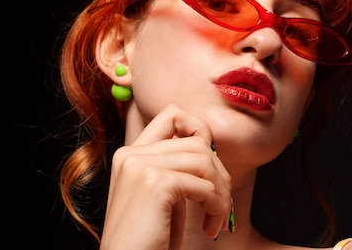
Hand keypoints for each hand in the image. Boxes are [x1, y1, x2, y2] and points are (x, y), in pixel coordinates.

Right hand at [99, 104, 232, 249]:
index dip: (200, 131)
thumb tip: (210, 149)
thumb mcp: (163, 197)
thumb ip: (177, 168)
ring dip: (221, 194)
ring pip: (205, 160)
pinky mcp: (154, 183)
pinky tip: (210, 227)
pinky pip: (204, 184)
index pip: (173, 115)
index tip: (209, 168)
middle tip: (220, 206)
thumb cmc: (149, 241)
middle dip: (219, 174)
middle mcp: (131, 155)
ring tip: (216, 219)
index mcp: (130, 155)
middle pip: (198, 141)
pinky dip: (216, 206)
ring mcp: (140, 166)